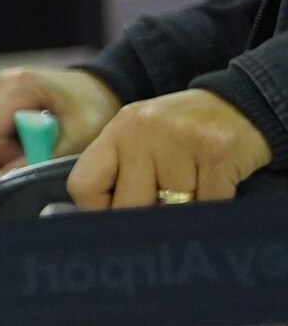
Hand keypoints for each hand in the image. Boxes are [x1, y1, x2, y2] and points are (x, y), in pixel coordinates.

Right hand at [0, 64, 118, 173]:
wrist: (101, 89)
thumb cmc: (96, 110)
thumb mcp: (78, 138)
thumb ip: (43, 158)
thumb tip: (3, 176)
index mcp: (17, 87)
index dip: (7, 155)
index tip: (37, 154)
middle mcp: (1, 84)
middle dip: (10, 153)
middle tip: (43, 149)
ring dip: (12, 148)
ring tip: (43, 140)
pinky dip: (12, 141)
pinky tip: (35, 135)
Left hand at [67, 88, 268, 211]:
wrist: (242, 103)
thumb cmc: (182, 132)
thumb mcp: (140, 138)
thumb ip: (118, 170)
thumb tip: (102, 223)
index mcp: (119, 129)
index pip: (84, 185)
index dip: (96, 211)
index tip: (113, 217)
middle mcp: (144, 129)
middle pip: (128, 204)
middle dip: (145, 217)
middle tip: (160, 209)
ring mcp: (182, 138)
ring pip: (172, 208)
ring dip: (184, 209)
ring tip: (194, 187)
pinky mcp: (218, 152)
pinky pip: (207, 203)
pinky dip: (211, 204)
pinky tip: (215, 185)